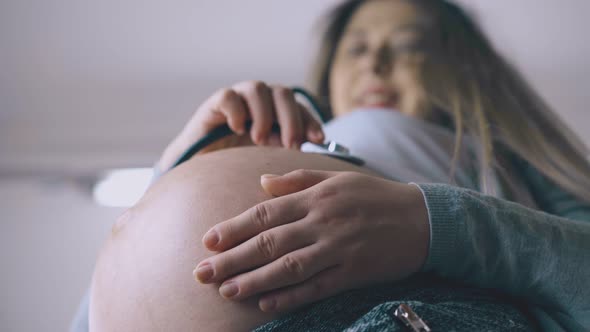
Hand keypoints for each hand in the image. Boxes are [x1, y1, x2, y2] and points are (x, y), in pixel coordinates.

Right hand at [158, 81, 323, 171]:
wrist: (201, 167)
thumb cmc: (238, 163)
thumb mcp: (267, 158)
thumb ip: (285, 150)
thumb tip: (311, 153)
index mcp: (276, 112)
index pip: (299, 108)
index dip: (310, 121)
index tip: (319, 140)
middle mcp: (260, 101)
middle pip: (283, 93)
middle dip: (290, 119)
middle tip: (290, 145)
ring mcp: (237, 99)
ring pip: (258, 89)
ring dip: (264, 116)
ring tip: (260, 141)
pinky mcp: (214, 104)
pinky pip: (228, 96)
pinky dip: (236, 112)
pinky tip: (238, 130)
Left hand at [193, 170, 429, 311]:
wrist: (423, 218)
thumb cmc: (375, 195)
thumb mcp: (337, 178)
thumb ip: (297, 180)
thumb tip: (260, 183)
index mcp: (317, 197)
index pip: (266, 212)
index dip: (234, 228)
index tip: (208, 241)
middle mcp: (323, 222)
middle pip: (269, 242)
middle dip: (232, 259)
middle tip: (201, 273)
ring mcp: (338, 249)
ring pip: (288, 268)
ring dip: (254, 281)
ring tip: (226, 292)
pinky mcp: (353, 272)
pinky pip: (317, 288)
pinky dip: (291, 297)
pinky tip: (266, 305)